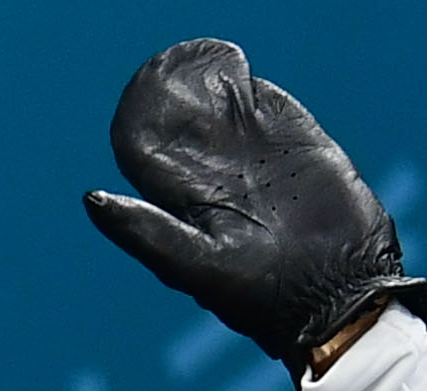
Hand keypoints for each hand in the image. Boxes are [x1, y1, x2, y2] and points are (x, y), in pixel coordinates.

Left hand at [84, 38, 426, 382]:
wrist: (336, 297)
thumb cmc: (263, 296)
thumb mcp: (197, 266)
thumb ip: (148, 232)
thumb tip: (90, 199)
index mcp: (187, 204)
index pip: (149, 148)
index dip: (143, 116)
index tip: (144, 87)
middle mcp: (219, 179)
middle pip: (186, 121)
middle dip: (177, 91)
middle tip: (172, 62)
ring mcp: (258, 160)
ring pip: (224, 108)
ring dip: (211, 82)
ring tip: (200, 57)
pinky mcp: (297, 146)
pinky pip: (265, 104)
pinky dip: (248, 84)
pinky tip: (235, 66)